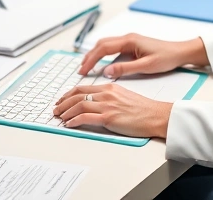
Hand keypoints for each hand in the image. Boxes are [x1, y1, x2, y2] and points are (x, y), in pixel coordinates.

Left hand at [53, 83, 171, 138]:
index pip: (83, 88)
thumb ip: (110, 97)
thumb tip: (96, 103)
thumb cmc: (143, 109)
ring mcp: (107, 106)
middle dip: (63, 103)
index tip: (62, 100)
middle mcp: (106, 94)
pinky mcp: (109, 118)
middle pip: (77, 95)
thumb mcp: (124, 96)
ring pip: (79, 106)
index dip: (69, 94)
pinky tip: (69, 124)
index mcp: (110, 87)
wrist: (156, 115)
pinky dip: (74, 121)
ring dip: (66, 112)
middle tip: (56, 109)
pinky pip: (85, 118)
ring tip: (60, 117)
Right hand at [78, 34, 207, 77]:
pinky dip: (103, 54)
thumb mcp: (146, 66)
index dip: (91, 59)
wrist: (180, 52)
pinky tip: (101, 63)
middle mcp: (127, 38)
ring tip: (87, 67)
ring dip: (95, 54)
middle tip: (81, 70)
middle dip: (89, 56)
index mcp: (129, 41)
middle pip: (101, 44)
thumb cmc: (166, 58)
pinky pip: (113, 48)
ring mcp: (129, 40)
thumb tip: (106, 72)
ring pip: (106, 45)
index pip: (103, 48)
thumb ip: (125, 68)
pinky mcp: (132, 45)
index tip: (83, 70)